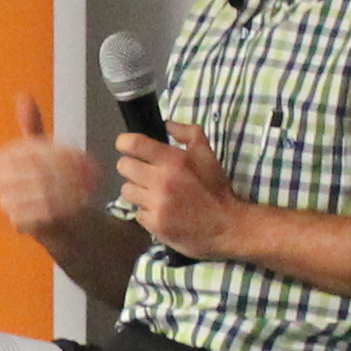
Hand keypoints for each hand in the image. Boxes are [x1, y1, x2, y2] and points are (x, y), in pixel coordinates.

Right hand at [0, 93, 103, 235]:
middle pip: (36, 169)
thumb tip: (22, 96)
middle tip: (88, 171)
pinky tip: (78, 204)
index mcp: (6, 158)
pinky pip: (40, 214)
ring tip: (86, 188)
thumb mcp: (46, 151)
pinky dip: (61, 209)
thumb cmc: (53, 182)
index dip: (55, 150)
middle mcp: (2, 179)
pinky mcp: (18, 223)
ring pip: (39, 191)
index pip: (31, 148)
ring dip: (66, 189)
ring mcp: (8, 203)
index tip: (78, 154)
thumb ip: (34, 126)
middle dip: (64, 171)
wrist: (64, 221)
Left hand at [115, 122, 245, 258]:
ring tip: (152, 194)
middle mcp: (161, 181)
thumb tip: (167, 124)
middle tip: (144, 173)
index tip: (127, 147)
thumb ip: (188, 133)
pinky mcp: (155, 225)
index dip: (125, 143)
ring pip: (126, 190)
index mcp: (173, 161)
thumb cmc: (214, 187)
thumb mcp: (206, 154)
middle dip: (132, 167)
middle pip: (123, 166)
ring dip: (137, 191)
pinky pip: (137, 213)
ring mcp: (157, 205)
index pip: (134, 144)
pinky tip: (160, 211)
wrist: (226, 224)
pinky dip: (146, 212)